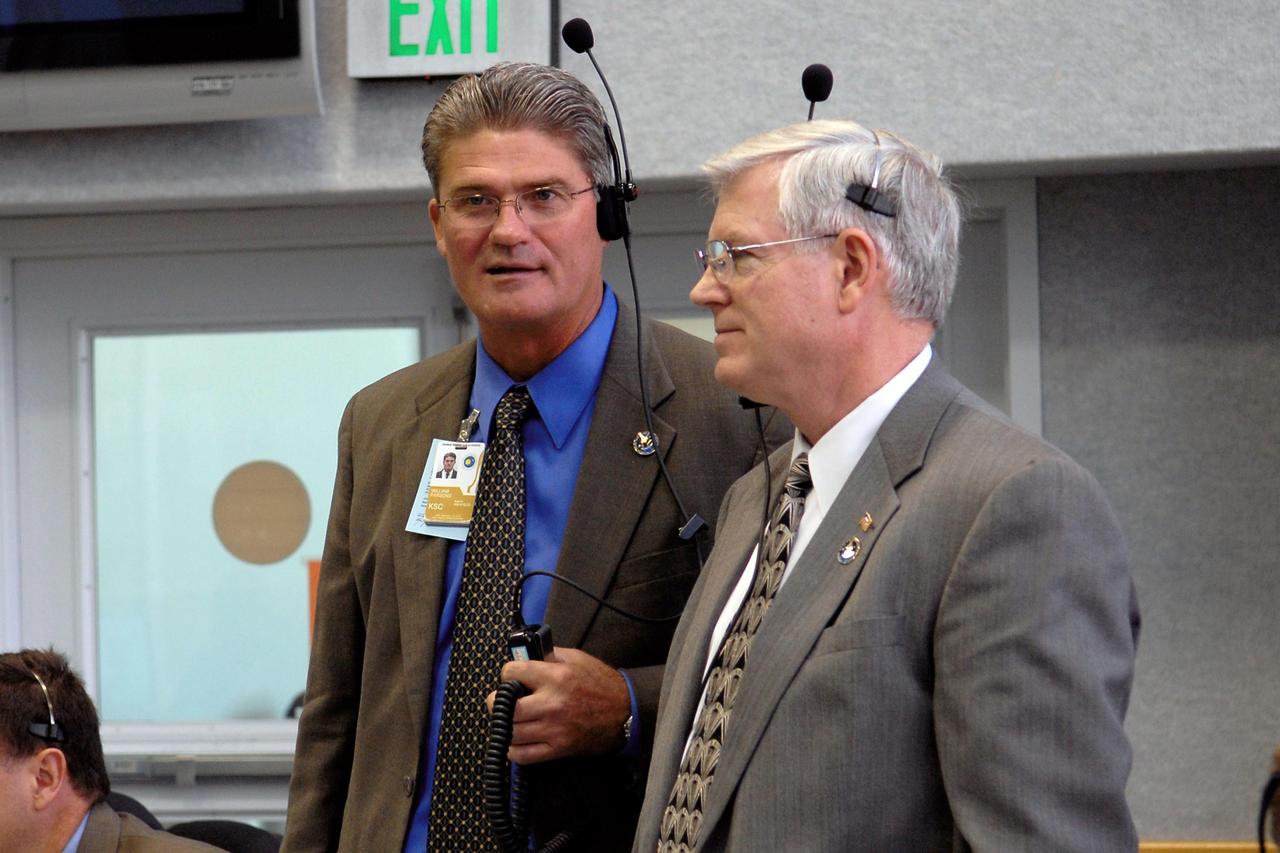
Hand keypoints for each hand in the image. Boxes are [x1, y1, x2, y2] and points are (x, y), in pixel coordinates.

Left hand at [484, 648, 628, 764]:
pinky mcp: (558, 749)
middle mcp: (552, 704)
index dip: (508, 672)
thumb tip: (524, 656)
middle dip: (498, 702)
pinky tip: (518, 739)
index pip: (512, 672)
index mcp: (556, 677)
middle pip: (505, 707)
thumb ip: (548, 656)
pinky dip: (513, 749)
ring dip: (505, 725)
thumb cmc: (601, 683)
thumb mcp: (576, 658)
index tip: (512, 675)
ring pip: (511, 732)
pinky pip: (523, 755)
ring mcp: (554, 730)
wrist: (625, 712)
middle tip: (504, 700)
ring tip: (512, 718)